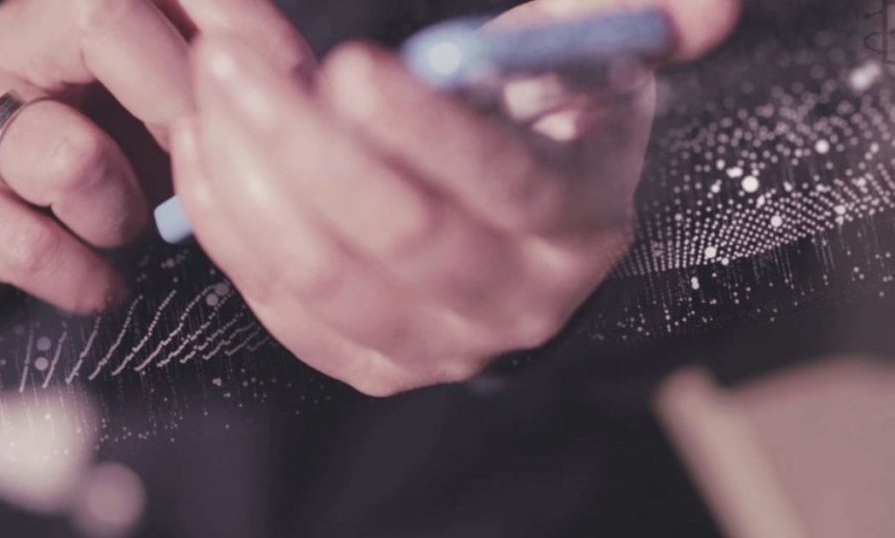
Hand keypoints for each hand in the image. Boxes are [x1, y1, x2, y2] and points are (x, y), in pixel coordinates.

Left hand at [173, 0, 739, 395]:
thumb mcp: (587, 61)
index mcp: (576, 219)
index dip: (425, 131)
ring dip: (249, 178)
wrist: (513, 229)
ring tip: (210, 90)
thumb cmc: (538, 125)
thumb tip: (704, 6)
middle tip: (235, 59)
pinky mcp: (368, 361)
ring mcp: (435, 343)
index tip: (349, 69)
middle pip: (397, 235)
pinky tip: (205, 152)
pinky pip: (283, 305)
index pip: (504, 183)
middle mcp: (512, 299)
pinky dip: (230, 227)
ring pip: (325, 274)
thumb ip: (621, 17)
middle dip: (301, 142)